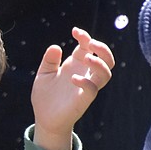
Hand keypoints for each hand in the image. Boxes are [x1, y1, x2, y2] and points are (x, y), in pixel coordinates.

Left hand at [31, 27, 113, 149]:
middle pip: (106, 58)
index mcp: (75, 64)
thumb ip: (49, 60)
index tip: (75, 31)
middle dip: (102, 47)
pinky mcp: (84, 99)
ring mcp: (86, 86)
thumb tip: (55, 46)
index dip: (85, 37)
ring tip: (86, 57)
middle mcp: (84, 73)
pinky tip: (73, 79)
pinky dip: (86, 81)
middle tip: (90, 43)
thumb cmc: (46, 96)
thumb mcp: (44, 74)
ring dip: (99, 62)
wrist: (45, 118)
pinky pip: (93, 89)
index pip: (88, 47)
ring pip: (106, 72)